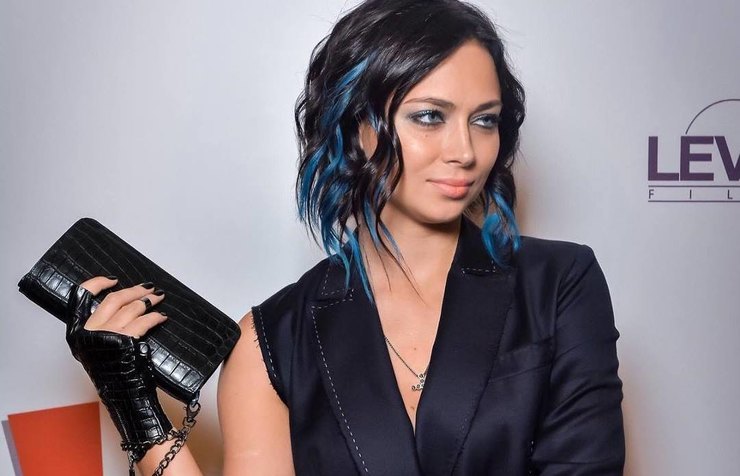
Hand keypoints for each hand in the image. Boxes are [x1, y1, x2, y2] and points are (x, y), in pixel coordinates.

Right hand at [65, 276, 174, 462]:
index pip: (79, 299)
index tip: (112, 279)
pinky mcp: (125, 341)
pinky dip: (155, 317)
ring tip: (158, 298)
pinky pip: (144, 321)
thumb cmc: (115, 374)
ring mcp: (106, 336)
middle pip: (112, 300)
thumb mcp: (100, 349)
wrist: (124, 397)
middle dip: (134, 291)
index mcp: (77, 334)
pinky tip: (161, 317)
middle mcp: (88, 333)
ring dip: (148, 300)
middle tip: (148, 289)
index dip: (96, 284)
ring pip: (130, 308)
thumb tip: (123, 304)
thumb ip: (103, 328)